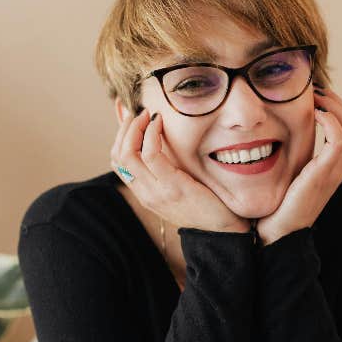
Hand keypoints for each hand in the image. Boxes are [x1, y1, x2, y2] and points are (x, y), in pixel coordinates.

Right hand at [110, 108, 250, 234]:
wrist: (224, 229)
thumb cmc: (207, 203)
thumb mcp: (179, 185)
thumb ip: (167, 168)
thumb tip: (161, 140)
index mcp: (145, 193)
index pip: (118, 162)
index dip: (119, 136)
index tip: (130, 117)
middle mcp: (145, 194)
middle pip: (118, 156)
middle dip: (124, 128)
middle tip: (138, 112)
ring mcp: (156, 192)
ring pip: (128, 154)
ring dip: (135, 127)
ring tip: (147, 114)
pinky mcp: (172, 187)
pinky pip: (151, 155)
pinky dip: (151, 134)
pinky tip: (159, 122)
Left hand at [255, 86, 341, 245]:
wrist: (276, 233)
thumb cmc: (275, 205)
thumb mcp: (283, 173)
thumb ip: (286, 154)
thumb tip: (267, 131)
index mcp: (330, 164)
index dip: (332, 104)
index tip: (310, 91)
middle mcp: (338, 165)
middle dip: (335, 99)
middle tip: (312, 87)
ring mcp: (334, 170)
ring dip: (333, 104)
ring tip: (313, 94)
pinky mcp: (326, 174)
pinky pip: (339, 139)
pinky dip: (330, 120)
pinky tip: (313, 112)